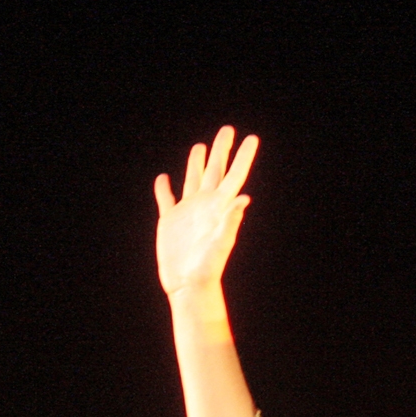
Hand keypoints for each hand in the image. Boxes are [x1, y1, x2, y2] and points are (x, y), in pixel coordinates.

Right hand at [154, 125, 259, 298]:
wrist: (188, 286)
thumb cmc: (207, 269)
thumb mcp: (220, 244)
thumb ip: (231, 221)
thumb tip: (243, 199)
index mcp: (219, 208)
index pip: (234, 176)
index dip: (243, 157)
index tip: (252, 138)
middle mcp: (205, 206)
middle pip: (215, 171)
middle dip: (222, 150)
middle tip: (228, 129)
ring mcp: (187, 213)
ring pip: (193, 180)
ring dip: (197, 162)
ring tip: (201, 146)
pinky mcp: (169, 221)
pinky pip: (166, 199)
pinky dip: (164, 188)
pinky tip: (163, 178)